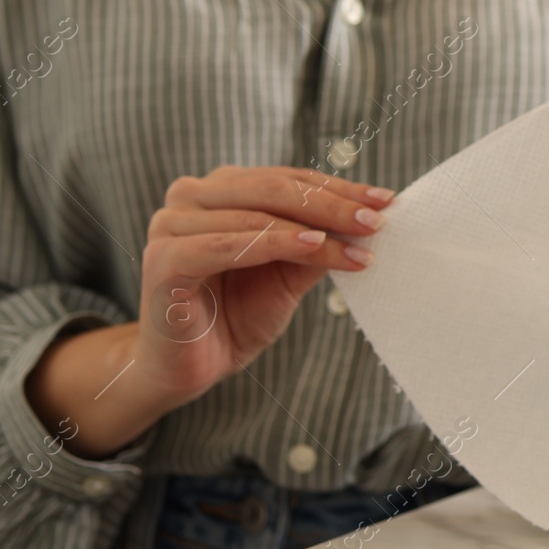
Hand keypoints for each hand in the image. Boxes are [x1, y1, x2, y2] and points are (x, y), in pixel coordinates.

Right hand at [133, 166, 390, 401]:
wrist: (192, 369)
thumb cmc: (238, 315)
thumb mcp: (290, 274)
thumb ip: (317, 242)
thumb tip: (366, 217)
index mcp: (221, 189)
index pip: (289, 179)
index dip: (339, 188)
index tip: (386, 200)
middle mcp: (191, 197)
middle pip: (274, 189)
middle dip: (332, 205)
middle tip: (376, 220)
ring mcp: (170, 225)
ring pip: (255, 216)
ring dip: (314, 230)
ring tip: (358, 244)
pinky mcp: (163, 260)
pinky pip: (225, 245)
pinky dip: (273, 244)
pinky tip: (314, 246)